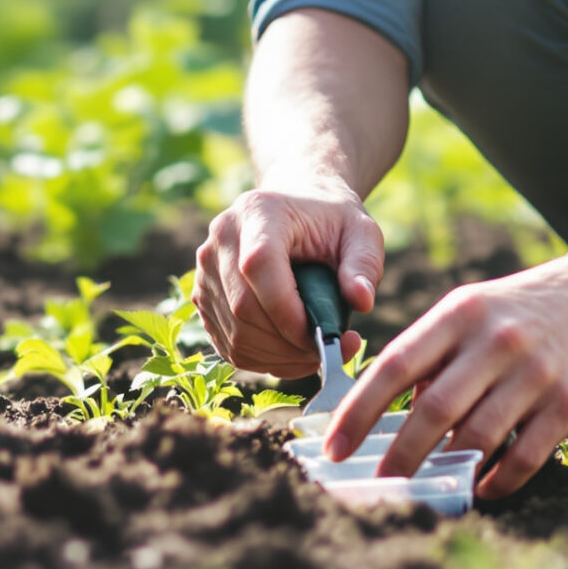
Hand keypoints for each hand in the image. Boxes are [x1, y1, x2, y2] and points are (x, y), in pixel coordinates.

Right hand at [194, 177, 383, 377]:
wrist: (297, 208)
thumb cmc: (330, 222)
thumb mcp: (360, 233)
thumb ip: (364, 263)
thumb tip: (361, 300)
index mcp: (258, 212)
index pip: (258, 265)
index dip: (288, 311)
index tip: (325, 335)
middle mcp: (221, 238)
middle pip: (243, 308)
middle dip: (289, 343)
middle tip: (329, 349)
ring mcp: (205, 269)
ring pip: (235, 334)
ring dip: (280, 357)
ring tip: (315, 350)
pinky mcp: (203, 297)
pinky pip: (228, 345)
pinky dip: (264, 360)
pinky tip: (293, 352)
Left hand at [323, 255, 567, 498]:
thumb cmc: (527, 308)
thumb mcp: (475, 309)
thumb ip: (434, 353)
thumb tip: (390, 409)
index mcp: (460, 313)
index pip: (395, 365)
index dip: (358, 411)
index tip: (335, 446)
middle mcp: (495, 340)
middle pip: (433, 409)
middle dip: (398, 454)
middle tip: (378, 482)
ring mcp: (535, 372)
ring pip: (477, 436)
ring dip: (446, 470)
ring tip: (424, 490)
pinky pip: (525, 455)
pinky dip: (497, 480)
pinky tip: (481, 489)